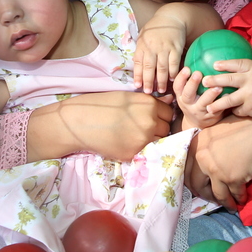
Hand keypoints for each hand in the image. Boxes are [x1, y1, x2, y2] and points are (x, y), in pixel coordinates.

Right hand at [49, 92, 171, 160]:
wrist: (80, 122)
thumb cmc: (101, 105)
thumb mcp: (127, 97)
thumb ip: (149, 101)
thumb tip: (171, 100)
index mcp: (148, 105)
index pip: (169, 113)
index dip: (161, 114)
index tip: (152, 116)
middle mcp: (149, 122)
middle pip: (166, 127)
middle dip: (158, 127)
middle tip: (141, 126)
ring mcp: (142, 140)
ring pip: (159, 141)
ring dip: (152, 139)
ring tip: (134, 134)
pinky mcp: (134, 153)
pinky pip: (146, 151)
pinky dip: (141, 148)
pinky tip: (127, 142)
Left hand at [133, 18, 185, 94]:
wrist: (171, 17)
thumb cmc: (155, 28)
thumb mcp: (143, 36)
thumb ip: (140, 50)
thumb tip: (137, 67)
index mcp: (142, 45)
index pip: (138, 63)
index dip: (137, 76)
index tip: (137, 86)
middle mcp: (152, 47)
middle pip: (149, 67)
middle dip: (148, 81)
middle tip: (149, 92)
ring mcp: (164, 48)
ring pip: (162, 67)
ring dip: (162, 80)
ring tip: (162, 90)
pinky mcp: (176, 48)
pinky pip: (174, 62)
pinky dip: (173, 72)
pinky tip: (173, 79)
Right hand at [173, 67, 223, 127]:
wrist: (197, 123)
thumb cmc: (194, 101)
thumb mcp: (188, 93)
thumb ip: (190, 80)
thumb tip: (196, 56)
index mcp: (182, 96)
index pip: (178, 87)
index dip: (181, 78)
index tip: (187, 68)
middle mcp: (188, 104)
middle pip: (188, 95)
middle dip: (192, 84)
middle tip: (198, 73)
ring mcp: (199, 112)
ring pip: (203, 104)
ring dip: (210, 95)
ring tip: (218, 87)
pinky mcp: (210, 117)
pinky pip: (217, 110)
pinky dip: (222, 102)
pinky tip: (228, 95)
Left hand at [185, 115, 251, 208]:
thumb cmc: (243, 127)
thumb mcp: (215, 133)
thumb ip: (206, 147)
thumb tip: (203, 167)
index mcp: (196, 145)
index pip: (186, 170)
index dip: (193, 182)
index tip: (200, 188)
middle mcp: (202, 158)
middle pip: (197, 185)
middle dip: (206, 195)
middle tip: (213, 199)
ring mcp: (216, 169)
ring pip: (216, 194)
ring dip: (223, 202)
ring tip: (230, 205)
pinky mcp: (231, 178)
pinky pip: (234, 194)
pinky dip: (239, 199)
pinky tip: (242, 200)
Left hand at [201, 58, 251, 120]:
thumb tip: (251, 54)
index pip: (237, 64)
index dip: (224, 64)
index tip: (214, 65)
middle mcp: (251, 82)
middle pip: (228, 80)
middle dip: (213, 80)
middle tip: (204, 81)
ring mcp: (250, 97)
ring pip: (228, 100)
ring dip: (216, 103)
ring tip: (207, 106)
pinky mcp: (251, 109)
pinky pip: (238, 110)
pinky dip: (233, 110)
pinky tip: (226, 111)